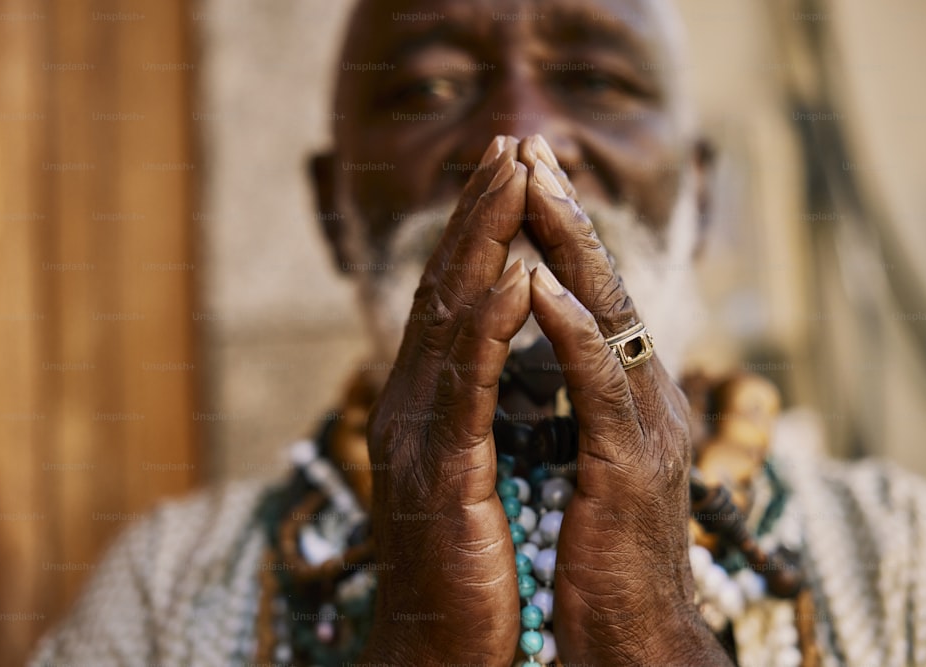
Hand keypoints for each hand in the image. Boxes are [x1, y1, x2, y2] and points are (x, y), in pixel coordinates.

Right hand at [359, 136, 530, 664]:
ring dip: (484, 244)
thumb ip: (476, 409)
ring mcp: (418, 436)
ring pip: (451, 320)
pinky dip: (488, 328)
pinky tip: (512, 280)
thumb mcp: (471, 469)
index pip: (453, 297)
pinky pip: (467, 389)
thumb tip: (498, 362)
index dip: (478, 231)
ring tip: (514, 179)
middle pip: (446, 288)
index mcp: (426, 403)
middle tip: (509, 143)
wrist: (442, 647)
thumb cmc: (467, 563)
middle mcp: (411, 405)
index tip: (508, 171)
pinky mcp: (440, 475)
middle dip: (480, 212)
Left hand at [518, 135, 731, 665]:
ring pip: (607, 314)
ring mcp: (645, 426)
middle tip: (528, 148)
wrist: (630, 636)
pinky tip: (539, 284)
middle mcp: (644, 396)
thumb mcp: (582, 461)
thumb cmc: (596, 553)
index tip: (521, 180)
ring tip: (534, 183)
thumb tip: (536, 367)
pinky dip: (569, 329)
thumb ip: (570, 408)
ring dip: (568, 246)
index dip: (558, 236)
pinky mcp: (631, 465)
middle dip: (563, 214)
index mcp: (625, 396)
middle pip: (602, 285)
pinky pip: (596, 382)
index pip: (589, 297)